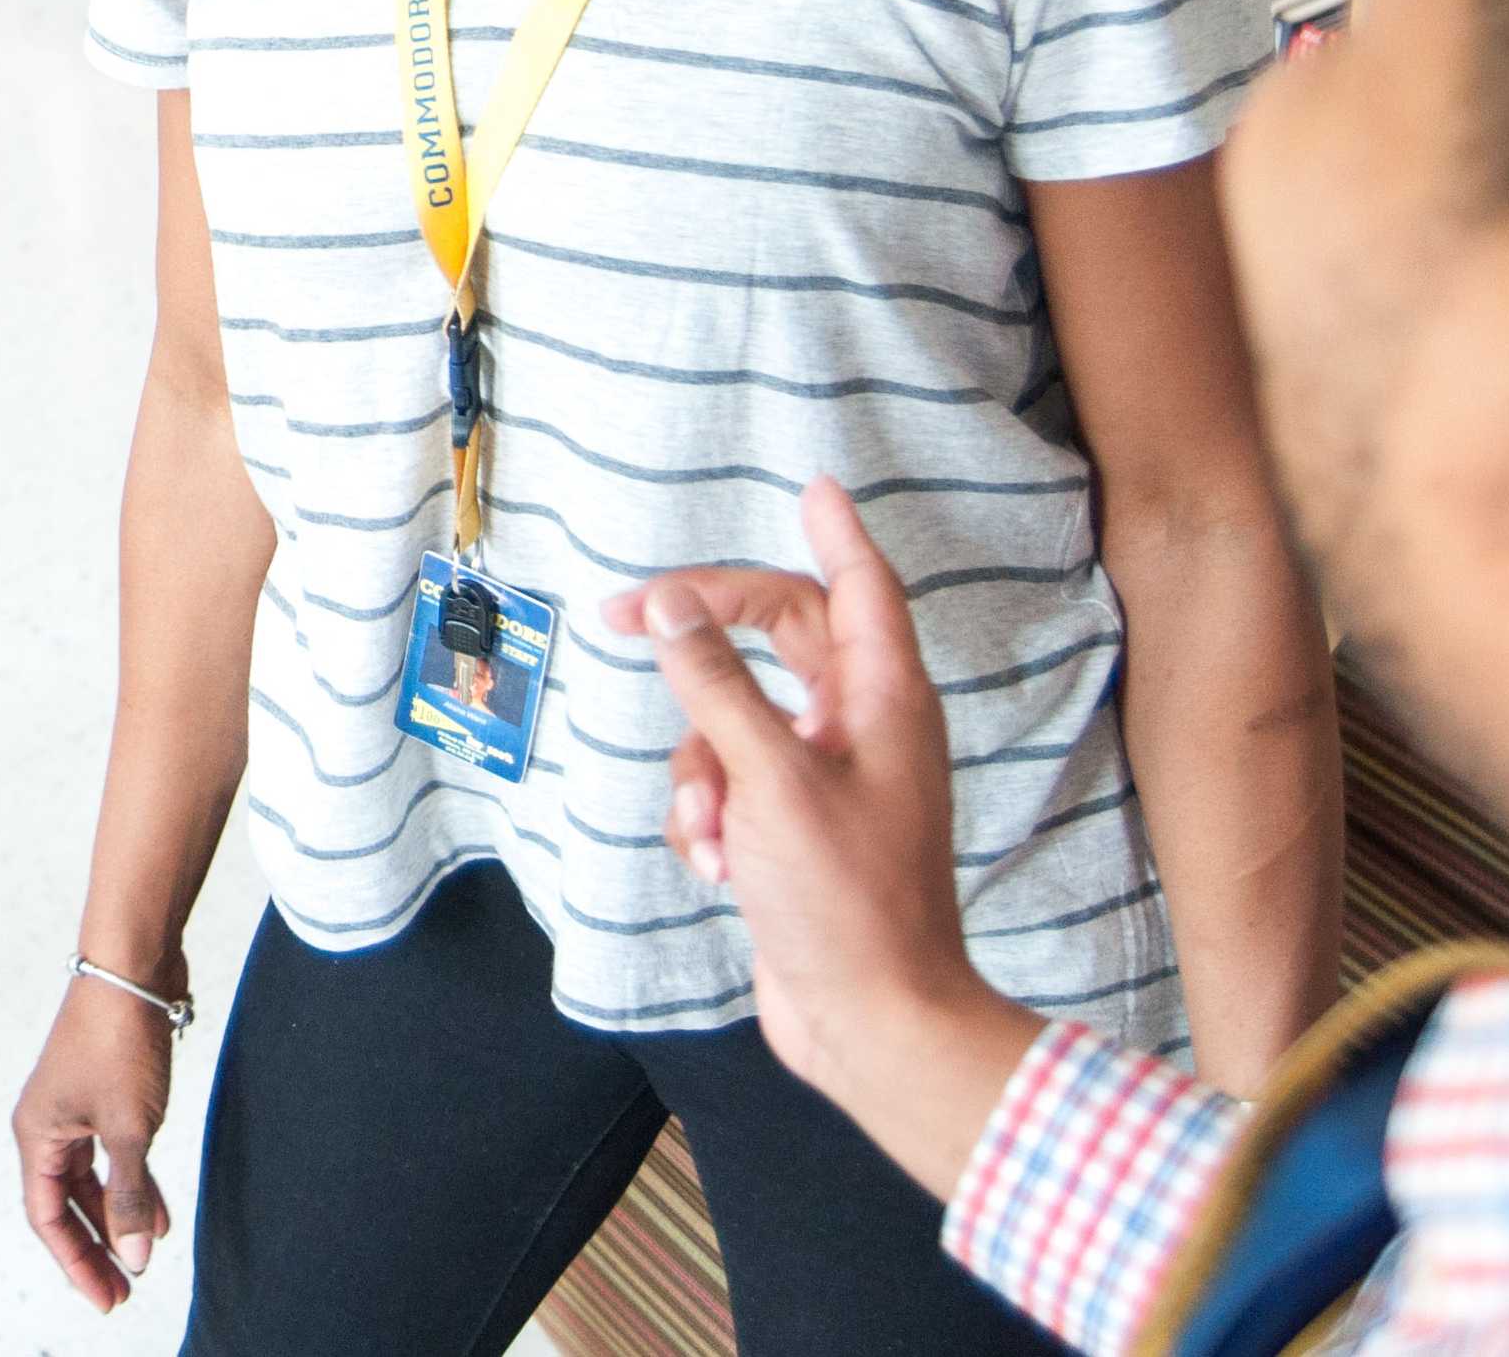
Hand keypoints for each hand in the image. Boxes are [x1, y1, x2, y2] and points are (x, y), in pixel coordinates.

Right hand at [11, 967, 179, 1313]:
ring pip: (92, 1180)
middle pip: (67, 1203)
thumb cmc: (118, 1039)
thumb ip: (131, 1195)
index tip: (107, 1297)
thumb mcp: (129, 1128)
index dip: (76, 1261)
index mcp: (37, 1134)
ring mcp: (76, 1107)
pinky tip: (161, 1211)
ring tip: (142, 1257)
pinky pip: (113, 1154)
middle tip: (122, 1291)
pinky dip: (133, 1183)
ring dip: (116, 1218)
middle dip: (94, 1249)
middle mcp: (49, 1124)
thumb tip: (134, 1256)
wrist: (132, 966)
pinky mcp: (104, 1093)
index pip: (48, 1217)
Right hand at [600, 477, 1040, 1192]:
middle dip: (702, 641)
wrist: (871, 1022)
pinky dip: (708, 821)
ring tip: (712, 835)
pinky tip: (717, 869)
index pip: (856, 588)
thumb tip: (672, 609)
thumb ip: (716, 686)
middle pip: (777, 641)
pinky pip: (726, 788)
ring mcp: (827, 782)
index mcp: (884, 702)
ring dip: (699, 772)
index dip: (835, 533)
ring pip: (731, 723)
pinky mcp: (792, 832)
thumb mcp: (768, 780)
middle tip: (625, 614)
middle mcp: (862, 730)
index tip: (814, 486)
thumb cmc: (845, 899)